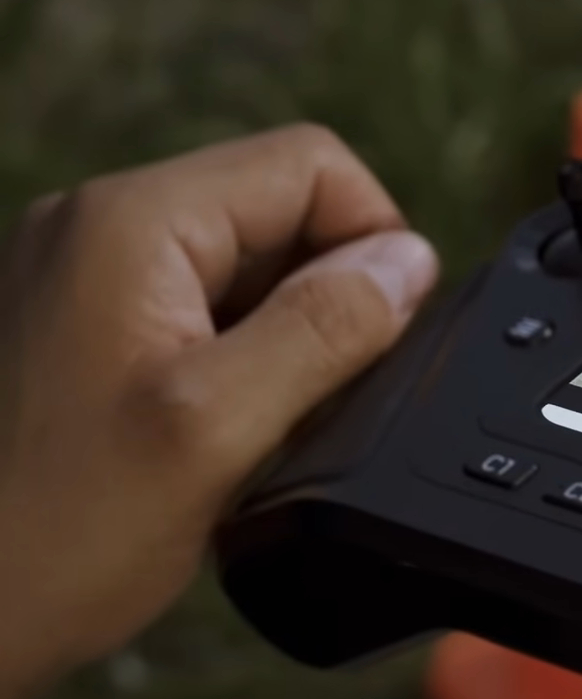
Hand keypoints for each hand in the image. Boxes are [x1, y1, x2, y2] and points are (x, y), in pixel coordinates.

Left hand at [0, 125, 438, 698]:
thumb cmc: (56, 534)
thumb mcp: (220, 428)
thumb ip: (326, 329)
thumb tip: (410, 261)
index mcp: (132, 223)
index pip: (310, 165)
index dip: (375, 240)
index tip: (381, 339)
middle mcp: (97, 224)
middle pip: (278, 206)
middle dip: (328, 293)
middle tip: (318, 398)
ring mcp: (81, 272)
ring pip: (246, 261)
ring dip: (287, 331)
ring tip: (266, 424)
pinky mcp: (79, 322)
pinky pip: (198, 303)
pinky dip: (240, 355)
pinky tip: (225, 430)